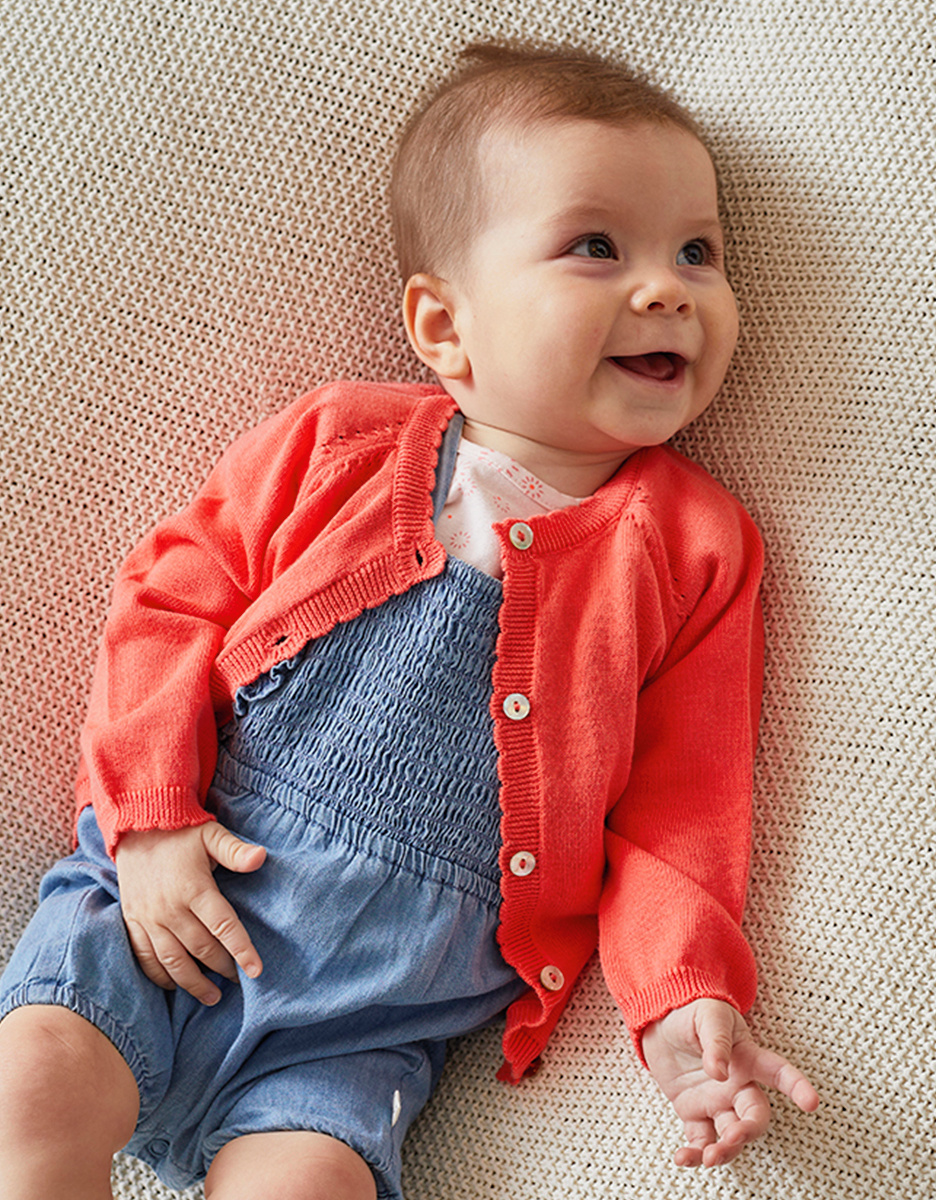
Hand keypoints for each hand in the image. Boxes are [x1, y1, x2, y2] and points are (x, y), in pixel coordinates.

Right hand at [115, 822, 266, 1004]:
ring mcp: (149, 918)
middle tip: (238, 981)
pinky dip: (161, 976)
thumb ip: (236, 850)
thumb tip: (261, 857)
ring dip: (193, 983)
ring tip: (212, 996)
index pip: (223, 926)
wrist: (136, 827)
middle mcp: (170, 908)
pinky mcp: (133, 921)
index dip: (241, 950)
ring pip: (173, 961)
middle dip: (223, 968)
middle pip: (201, 949)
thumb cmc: (181, 833)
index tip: (256, 971)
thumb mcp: (211, 835)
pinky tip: (176, 985)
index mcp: (194, 888)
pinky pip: (145, 957)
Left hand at [641, 998, 818, 1167]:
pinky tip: (683, 1158)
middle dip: (748, 1131)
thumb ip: (715, 1042)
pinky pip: (700, 1140)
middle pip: (755, 1116)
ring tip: (708, 1158)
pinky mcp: (694, 1112)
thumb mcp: (707, 1016)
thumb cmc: (693, 1012)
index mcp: (747, 1059)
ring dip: (724, 1151)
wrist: (662, 1019)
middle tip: (733, 1137)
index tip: (811, 1102)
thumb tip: (718, 1072)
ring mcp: (716, 1102)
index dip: (797, 1087)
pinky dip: (694, 1154)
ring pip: (730, 1136)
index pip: (778, 1073)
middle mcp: (737, 1086)